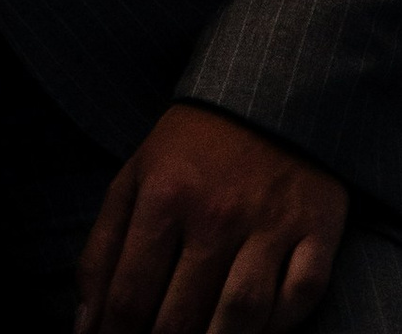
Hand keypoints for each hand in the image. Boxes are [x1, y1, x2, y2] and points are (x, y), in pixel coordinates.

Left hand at [75, 105, 348, 333]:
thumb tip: (85, 322)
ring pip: (240, 317)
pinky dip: (279, 326)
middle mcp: (216, 213)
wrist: (269, 91)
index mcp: (163, 195)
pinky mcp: (317, 230)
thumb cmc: (193, 146)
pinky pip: (299, 298)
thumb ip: (105, 245)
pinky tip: (256, 333)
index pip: (130, 294)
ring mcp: (270, 224)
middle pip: (182, 315)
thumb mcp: (136, 176)